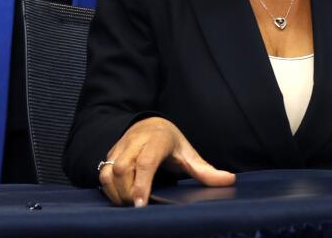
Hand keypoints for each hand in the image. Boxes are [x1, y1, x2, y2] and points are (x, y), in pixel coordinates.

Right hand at [99, 116, 234, 206]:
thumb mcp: (188, 153)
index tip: (141, 205)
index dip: (142, 185)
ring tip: (129, 205)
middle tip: (138, 208)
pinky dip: (108, 189)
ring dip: (116, 193)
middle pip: (122, 169)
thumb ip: (205, 170)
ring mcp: (120, 147)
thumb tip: (229, 180)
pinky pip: (102, 173)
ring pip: (108, 171)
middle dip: (127, 193)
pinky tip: (120, 199)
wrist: (149, 124)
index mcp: (157, 140)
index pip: (146, 163)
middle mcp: (135, 141)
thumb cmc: (170, 142)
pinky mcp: (110, 153)